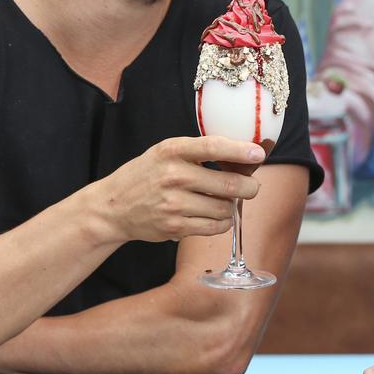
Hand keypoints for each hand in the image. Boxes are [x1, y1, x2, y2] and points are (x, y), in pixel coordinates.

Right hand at [85, 135, 264, 243]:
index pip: (213, 147)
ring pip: (225, 208)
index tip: (259, 154)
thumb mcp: (167, 152)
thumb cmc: (148, 174)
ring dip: (232, 206)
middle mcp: (173, 175)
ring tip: (225, 201)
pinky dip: (223, 222)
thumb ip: (200, 152)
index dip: (240, 151)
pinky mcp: (174, 226)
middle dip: (249, 187)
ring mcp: (173, 203)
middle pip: (228, 184)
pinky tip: (216, 215)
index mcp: (172, 151)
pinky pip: (215, 227)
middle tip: (251, 186)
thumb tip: (246, 155)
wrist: (113, 207)